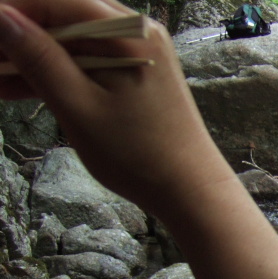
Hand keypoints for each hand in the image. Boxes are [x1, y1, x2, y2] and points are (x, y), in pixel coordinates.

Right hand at [0, 0, 234, 219]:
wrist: (191, 192)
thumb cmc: (138, 156)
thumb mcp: (78, 107)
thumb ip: (38, 59)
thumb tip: (0, 16)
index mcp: (128, 31)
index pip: (54, 0)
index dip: (10, 11)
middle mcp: (135, 32)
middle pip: (59, 16)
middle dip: (15, 36)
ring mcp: (136, 54)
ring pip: (66, 42)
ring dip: (26, 58)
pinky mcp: (132, 77)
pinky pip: (83, 64)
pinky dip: (50, 74)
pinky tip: (9, 88)